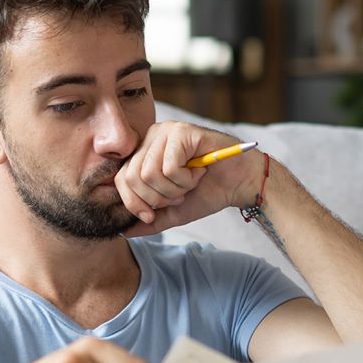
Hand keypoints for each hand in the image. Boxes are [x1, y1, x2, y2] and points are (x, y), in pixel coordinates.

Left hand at [115, 121, 266, 236]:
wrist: (240, 184)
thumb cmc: (208, 192)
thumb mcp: (173, 211)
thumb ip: (149, 221)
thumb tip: (123, 231)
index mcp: (145, 152)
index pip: (121, 179)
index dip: (134, 203)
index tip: (153, 215)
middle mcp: (152, 137)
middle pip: (132, 177)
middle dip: (158, 198)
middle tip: (180, 195)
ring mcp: (166, 131)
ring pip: (149, 173)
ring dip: (174, 189)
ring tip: (191, 182)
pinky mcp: (182, 132)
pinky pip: (169, 167)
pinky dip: (186, 179)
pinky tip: (199, 172)